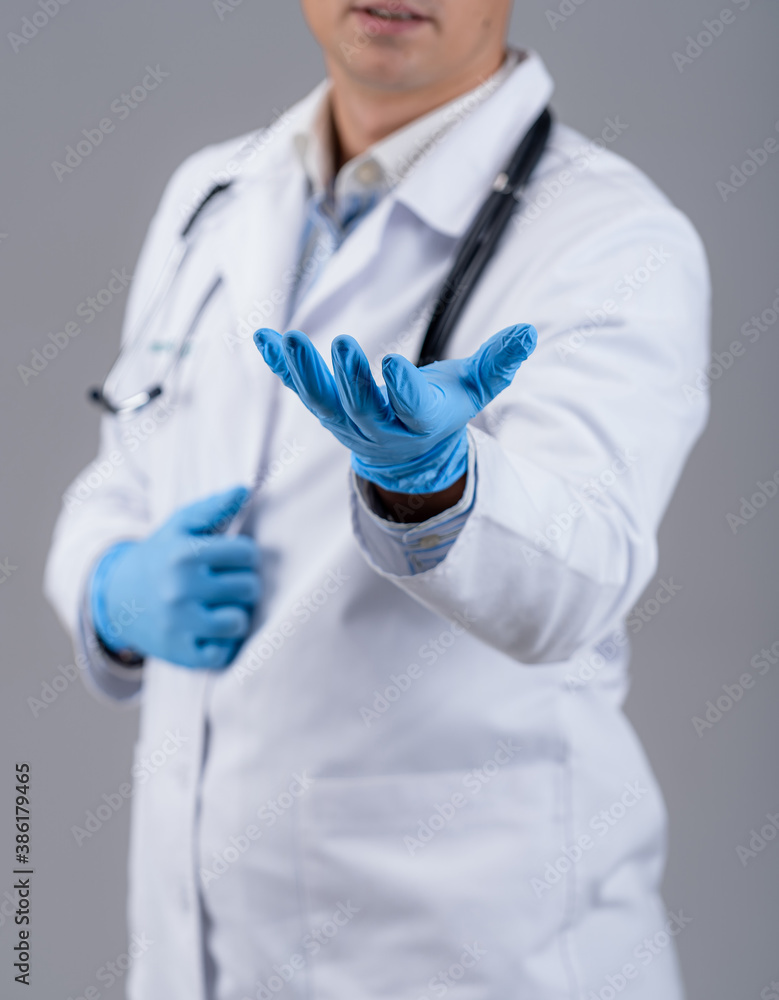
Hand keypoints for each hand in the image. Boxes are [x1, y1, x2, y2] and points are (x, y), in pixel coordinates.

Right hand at [90, 486, 259, 668]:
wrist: (118, 597)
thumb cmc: (162, 556)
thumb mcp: (180, 525)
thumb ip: (214, 506)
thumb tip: (246, 489)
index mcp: (183, 555)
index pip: (247, 554)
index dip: (245, 555)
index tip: (232, 557)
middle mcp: (179, 590)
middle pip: (249, 587)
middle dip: (244, 582)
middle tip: (227, 582)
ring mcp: (179, 625)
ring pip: (240, 621)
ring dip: (237, 612)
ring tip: (222, 604)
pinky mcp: (180, 654)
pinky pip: (224, 652)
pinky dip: (223, 642)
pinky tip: (211, 629)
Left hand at [253, 324, 536, 493]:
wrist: (408, 455)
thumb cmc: (443, 411)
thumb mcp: (474, 391)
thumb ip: (497, 363)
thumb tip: (528, 331)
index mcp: (420, 423)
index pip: (411, 409)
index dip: (403, 390)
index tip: (392, 366)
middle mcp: (380, 428)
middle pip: (361, 408)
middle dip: (350, 378)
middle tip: (340, 346)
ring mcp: (347, 422)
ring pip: (323, 403)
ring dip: (304, 374)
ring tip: (289, 341)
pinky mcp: (325, 410)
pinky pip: (299, 389)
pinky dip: (280, 366)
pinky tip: (262, 337)